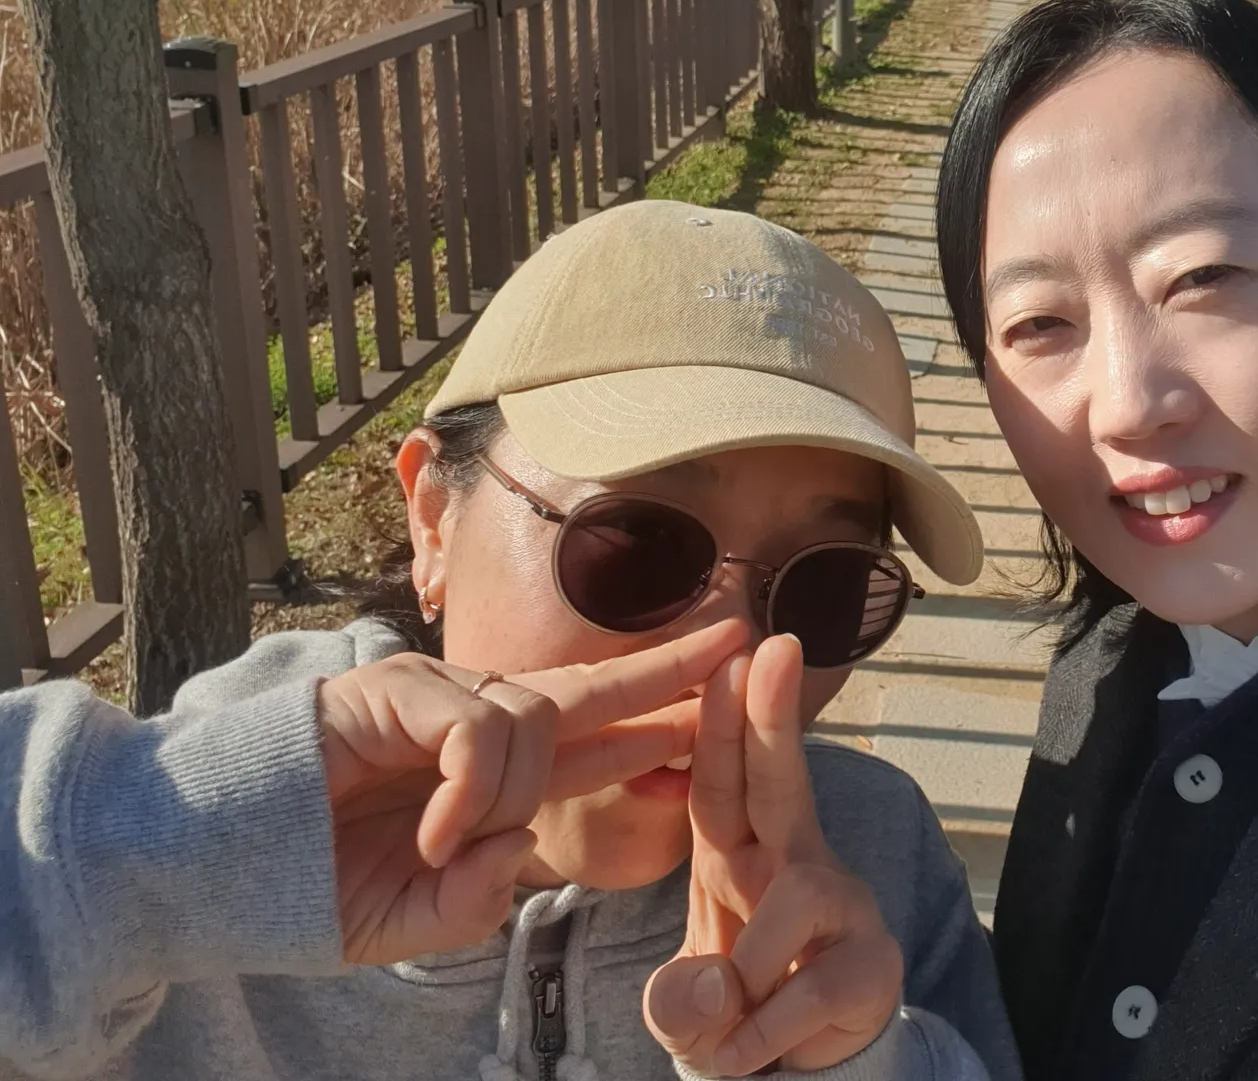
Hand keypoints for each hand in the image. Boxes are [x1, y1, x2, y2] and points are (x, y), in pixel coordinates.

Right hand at [318, 618, 748, 965]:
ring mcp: (439, 698)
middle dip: (669, 666)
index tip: (722, 708)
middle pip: (594, 686)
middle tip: (739, 639)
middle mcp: (477, 722)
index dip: (658, 722)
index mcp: (494, 775)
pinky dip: (468, 789)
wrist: (219, 864)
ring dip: (505, 796)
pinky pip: (478, 730)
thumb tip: (519, 854)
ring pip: (533, 724)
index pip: (595, 739)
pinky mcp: (400, 688)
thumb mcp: (412, 917)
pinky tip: (431, 834)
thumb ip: (473, 899)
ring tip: (439, 850)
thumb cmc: (313, 885)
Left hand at [643, 635, 903, 1074]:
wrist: (802, 1063)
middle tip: (776, 648)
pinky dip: (764, 1032)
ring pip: (793, 898)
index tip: (733, 654)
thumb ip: (679, 1002)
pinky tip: (745, 1054)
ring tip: (729, 1022)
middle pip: (782, 779)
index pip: (723, 780)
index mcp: (739, 853)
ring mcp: (841, 906)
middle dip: (773, 715)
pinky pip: (813, 987)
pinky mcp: (872, 961)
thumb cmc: (739, 1003)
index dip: (724, 720)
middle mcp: (793, 862)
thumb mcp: (687, 1007)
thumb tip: (715, 994)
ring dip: (748, 968)